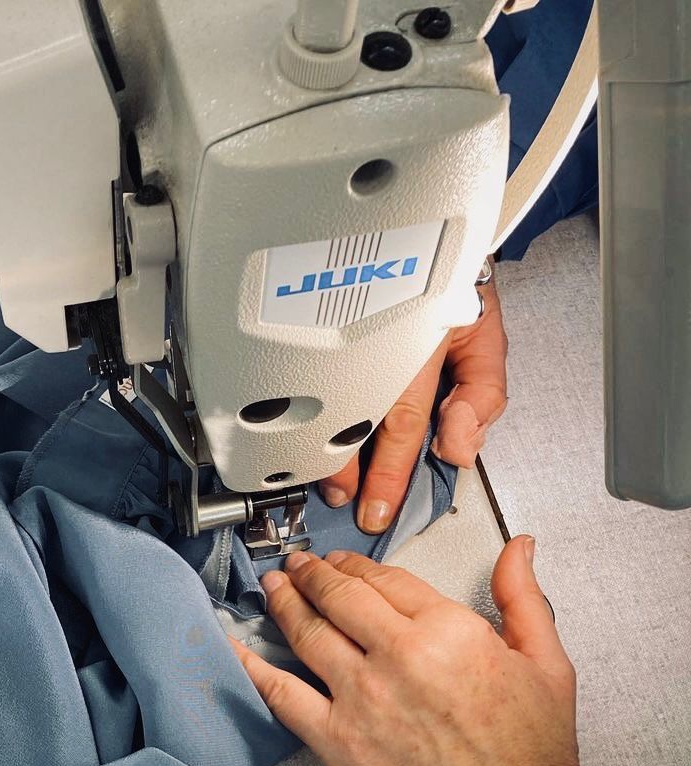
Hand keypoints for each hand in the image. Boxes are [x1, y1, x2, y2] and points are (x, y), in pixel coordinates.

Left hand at [232, 539, 661, 765]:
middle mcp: (399, 657)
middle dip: (312, 575)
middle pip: (338, 598)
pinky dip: (252, 665)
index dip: (356, 565)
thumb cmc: (534, 760)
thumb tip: (518, 546)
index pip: (387, 579)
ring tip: (273, 588)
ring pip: (307, 635)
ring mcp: (361, 700)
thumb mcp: (547, 665)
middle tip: (297, 565)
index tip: (341, 562)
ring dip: (284, 604)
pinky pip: (281, 694)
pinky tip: (235, 646)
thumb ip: (523, 598)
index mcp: (452, 631)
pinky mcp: (336, 743)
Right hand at [319, 262, 508, 534]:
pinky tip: (300, 429)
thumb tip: (457, 446)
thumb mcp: (487, 340)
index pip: (404, 424)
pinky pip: (311, 366)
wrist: (430, 232)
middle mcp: (378, 339)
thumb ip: (483, 397)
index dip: (388, 474)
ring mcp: (348, 328)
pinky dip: (305, 403)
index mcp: (421, 344)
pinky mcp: (325, 318)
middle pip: (355, 416)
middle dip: (346, 468)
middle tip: (342, 498)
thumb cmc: (457, 287)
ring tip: (323, 476)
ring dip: (322, 444)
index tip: (377, 508)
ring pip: (327, 395)